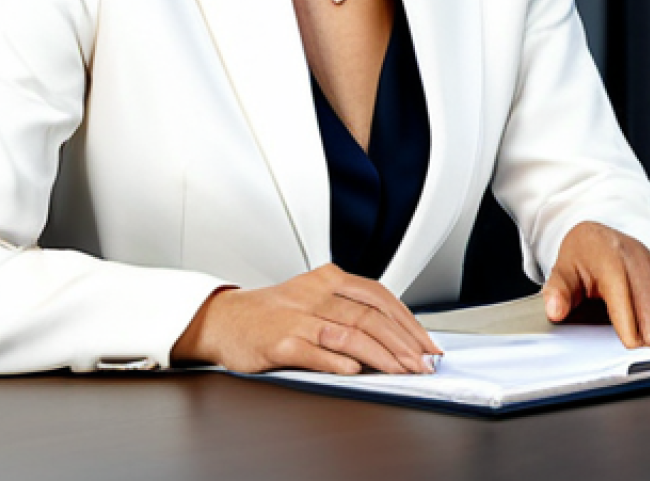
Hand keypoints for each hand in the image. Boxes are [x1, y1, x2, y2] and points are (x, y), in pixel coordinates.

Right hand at [171, 263, 442, 375]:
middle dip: (403, 342)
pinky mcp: (278, 340)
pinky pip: (314, 349)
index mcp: (328, 278)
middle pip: (369, 315)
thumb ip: (349, 311)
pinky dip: (338, 360)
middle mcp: (315, 292)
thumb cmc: (272, 313)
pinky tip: (356, 370)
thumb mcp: (314, 299)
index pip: (379, 295)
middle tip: (423, 363)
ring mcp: (297, 315)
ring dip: (381, 354)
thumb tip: (395, 337)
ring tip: (402, 371)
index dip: (407, 320)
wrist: (222, 320)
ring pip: (349, 331)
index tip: (427, 343)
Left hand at [541, 221, 649, 348]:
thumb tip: (554, 310)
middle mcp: (632, 258)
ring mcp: (649, 261)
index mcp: (608, 260)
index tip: (632, 343)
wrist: (593, 233)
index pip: (621, 294)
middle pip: (648, 295)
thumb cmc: (580, 255)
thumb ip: (557, 292)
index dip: (627, 321)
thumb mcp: (562, 270)